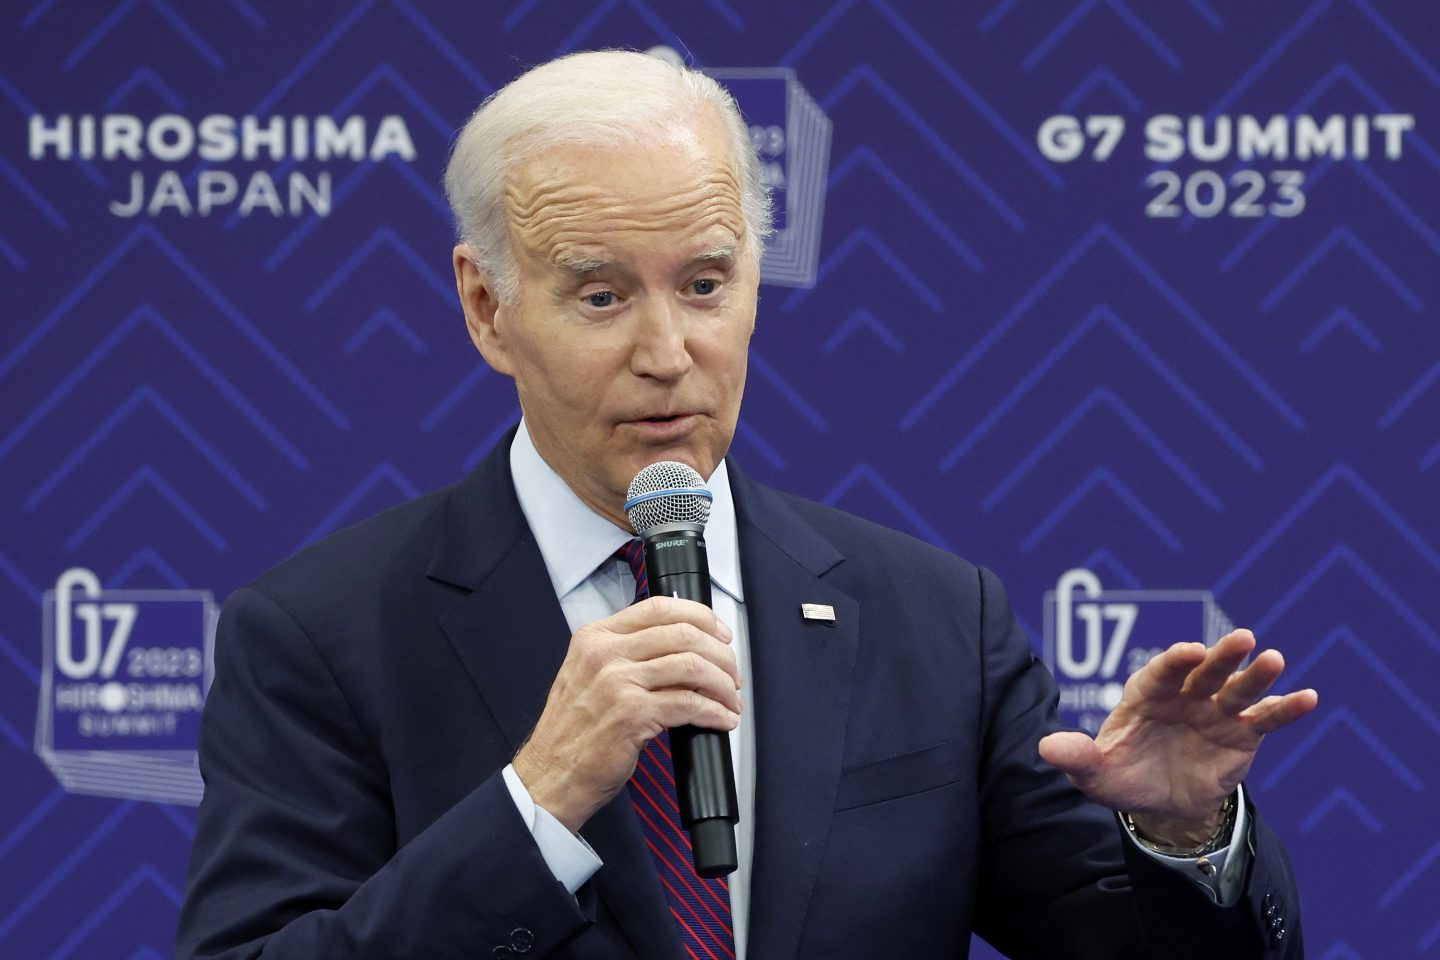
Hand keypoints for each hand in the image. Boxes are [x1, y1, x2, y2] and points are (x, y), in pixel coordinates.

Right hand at [512, 596, 740, 831]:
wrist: (549, 776)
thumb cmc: (572, 732)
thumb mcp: (589, 675)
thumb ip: (626, 654)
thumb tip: (682, 649)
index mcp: (595, 637)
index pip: (659, 607)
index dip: (701, 617)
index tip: (720, 633)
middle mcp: (605, 653)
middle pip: (683, 634)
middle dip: (720, 653)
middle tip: (732, 673)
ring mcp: (617, 682)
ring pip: (691, 665)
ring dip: (722, 684)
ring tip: (730, 699)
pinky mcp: (631, 714)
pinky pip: (689, 703)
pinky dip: (714, 711)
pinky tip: (722, 719)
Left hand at [1038, 629, 1317, 845]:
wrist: (1160, 802)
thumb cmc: (1123, 776)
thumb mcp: (1096, 773)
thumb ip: (1076, 757)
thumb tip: (1046, 747)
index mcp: (1146, 695)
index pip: (1161, 673)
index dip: (1174, 662)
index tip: (1189, 651)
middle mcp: (1184, 695)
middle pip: (1204, 671)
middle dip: (1221, 655)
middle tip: (1242, 638)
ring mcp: (1215, 711)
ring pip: (1238, 689)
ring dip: (1257, 674)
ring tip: (1275, 659)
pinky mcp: (1241, 734)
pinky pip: (1265, 719)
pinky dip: (1285, 708)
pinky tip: (1308, 697)